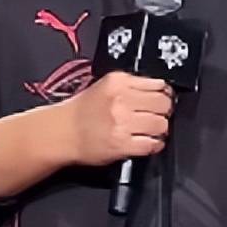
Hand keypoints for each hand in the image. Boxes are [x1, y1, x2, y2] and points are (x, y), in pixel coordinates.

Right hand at [59, 71, 173, 166]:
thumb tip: (159, 90)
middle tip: (159, 115)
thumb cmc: (82, 111)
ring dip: (160, 129)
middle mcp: (121, 100)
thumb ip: (131, 86)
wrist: (61, 132)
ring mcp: (122, 123)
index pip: (158, 84)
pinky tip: (149, 143)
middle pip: (163, 103)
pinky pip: (151, 144)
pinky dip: (155, 145)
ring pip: (161, 124)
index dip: (164, 94)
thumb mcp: (105, 86)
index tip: (163, 99)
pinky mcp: (121, 145)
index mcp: (118, 82)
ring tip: (152, 130)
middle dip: (164, 111)